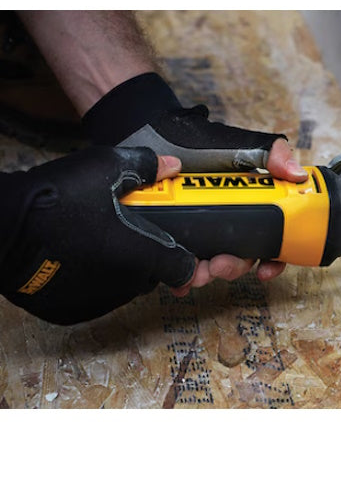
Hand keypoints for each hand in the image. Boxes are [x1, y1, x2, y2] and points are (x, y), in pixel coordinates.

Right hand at [0, 146, 196, 324]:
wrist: (0, 228)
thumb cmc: (56, 198)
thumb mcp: (104, 167)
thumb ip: (145, 166)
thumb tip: (171, 165)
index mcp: (143, 255)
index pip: (185, 270)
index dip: (185, 258)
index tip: (175, 246)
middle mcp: (126, 285)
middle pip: (152, 274)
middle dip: (146, 256)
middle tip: (126, 231)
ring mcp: (98, 302)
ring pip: (123, 286)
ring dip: (119, 268)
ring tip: (96, 239)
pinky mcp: (71, 312)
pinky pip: (93, 296)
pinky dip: (91, 280)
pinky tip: (76, 257)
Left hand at [82, 72, 307, 288]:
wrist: (143, 133)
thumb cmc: (190, 138)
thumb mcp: (234, 144)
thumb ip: (268, 151)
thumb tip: (297, 174)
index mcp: (248, 205)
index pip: (271, 238)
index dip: (274, 259)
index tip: (265, 270)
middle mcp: (227, 221)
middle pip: (242, 258)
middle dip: (233, 267)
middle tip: (219, 265)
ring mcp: (200, 231)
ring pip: (211, 265)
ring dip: (206, 275)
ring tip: (194, 272)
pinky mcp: (173, 236)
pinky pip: (179, 265)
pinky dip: (180, 279)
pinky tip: (175, 282)